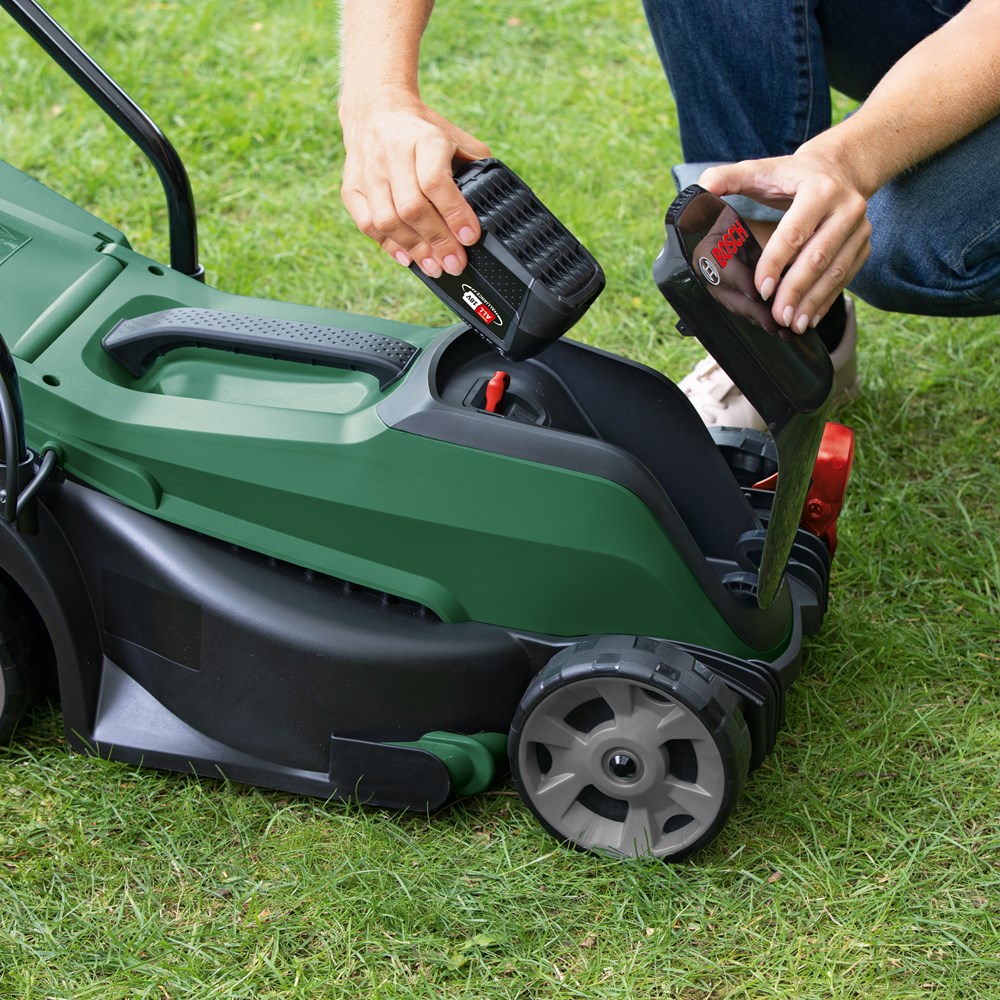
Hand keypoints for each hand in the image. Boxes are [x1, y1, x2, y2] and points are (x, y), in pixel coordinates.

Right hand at [339, 92, 490, 276]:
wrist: (376, 110)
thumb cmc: (423, 132)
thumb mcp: (455, 139)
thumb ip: (477, 168)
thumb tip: (495, 205)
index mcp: (423, 139)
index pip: (436, 181)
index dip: (454, 213)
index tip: (469, 237)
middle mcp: (392, 154)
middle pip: (412, 208)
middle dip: (437, 241)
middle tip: (455, 264)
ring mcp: (368, 172)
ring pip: (388, 220)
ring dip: (415, 249)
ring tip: (435, 267)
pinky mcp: (351, 187)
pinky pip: (368, 224)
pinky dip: (389, 246)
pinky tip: (408, 258)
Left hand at [699, 143, 871, 332]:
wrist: (841, 169)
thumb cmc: (792, 175)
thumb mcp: (762, 170)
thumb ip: (729, 177)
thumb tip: (703, 188)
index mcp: (820, 188)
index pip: (795, 231)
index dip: (777, 261)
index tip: (762, 289)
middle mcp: (847, 208)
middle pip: (819, 256)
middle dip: (796, 289)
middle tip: (777, 315)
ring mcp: (860, 229)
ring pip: (836, 272)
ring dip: (813, 302)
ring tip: (792, 324)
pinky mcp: (864, 246)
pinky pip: (846, 278)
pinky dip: (826, 301)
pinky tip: (808, 318)